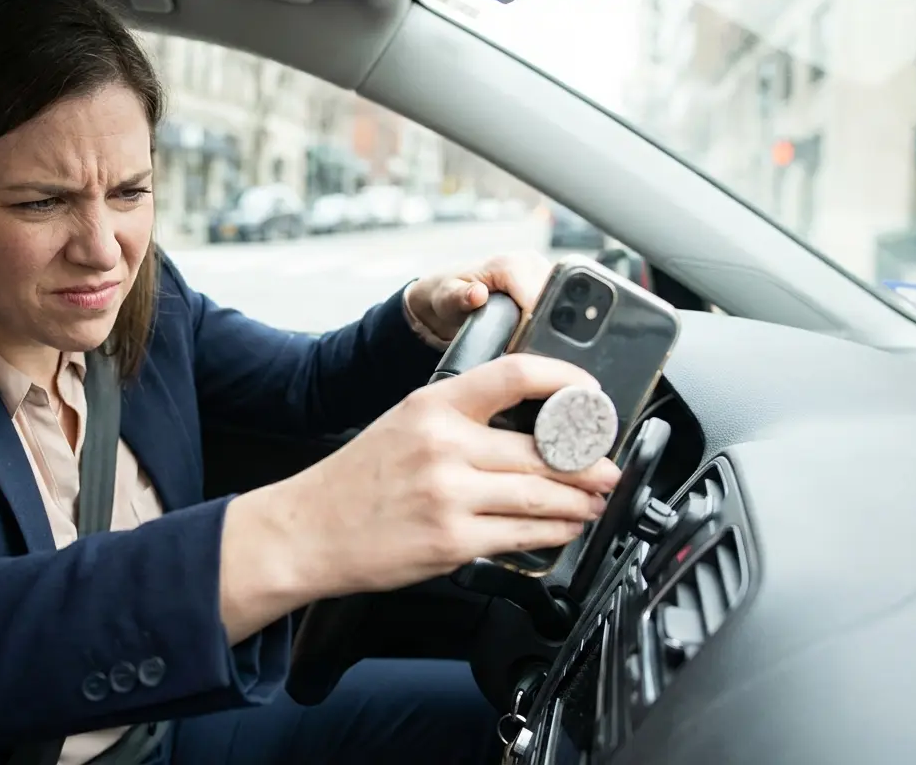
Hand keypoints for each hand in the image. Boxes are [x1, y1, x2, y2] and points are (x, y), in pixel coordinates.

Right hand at [281, 353, 619, 596]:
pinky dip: (553, 532)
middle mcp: (442, 445)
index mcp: (432, 404)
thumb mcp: (404, 424)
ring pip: (541, 495)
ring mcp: (448, 495)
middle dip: (588, 462)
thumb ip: (462, 418)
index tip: (589, 396)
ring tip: (594, 502)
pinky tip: (564, 528)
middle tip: (608, 468)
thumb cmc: (357, 480)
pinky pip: (521, 535)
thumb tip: (532, 428)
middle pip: (542, 449)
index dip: (565, 381)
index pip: (515, 375)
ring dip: (579, 501)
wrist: (307, 530)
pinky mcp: (452, 541)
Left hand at [404, 253, 552, 341]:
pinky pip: (559, 303)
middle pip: (553, 300)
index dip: (533, 324)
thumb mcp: (446, 298)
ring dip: (548, 323)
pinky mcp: (546, 283)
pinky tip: (535, 332)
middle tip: (519, 344)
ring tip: (523, 338)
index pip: (537, 297)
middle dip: (542, 325)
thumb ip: (460, 297)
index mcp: (510, 264)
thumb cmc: (447, 295)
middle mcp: (530, 262)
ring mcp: (541, 272)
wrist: (448, 294)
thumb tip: (477, 294)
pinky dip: (550, 319)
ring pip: (561, 302)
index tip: (521, 344)